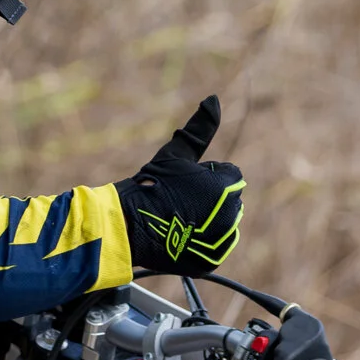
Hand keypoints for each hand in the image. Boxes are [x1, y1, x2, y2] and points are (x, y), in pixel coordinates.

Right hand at [114, 95, 243, 275]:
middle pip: (228, 200)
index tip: (183, 183)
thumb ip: (200, 128)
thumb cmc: (151, 185)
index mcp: (227, 186)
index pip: (229, 175)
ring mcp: (222, 241)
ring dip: (207, 220)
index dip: (205, 177)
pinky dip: (201, 243)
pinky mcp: (211, 261)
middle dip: (209, 199)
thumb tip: (214, 98)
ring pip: (222, 224)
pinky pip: (213, 247)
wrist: (128, 226)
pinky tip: (181, 236)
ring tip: (178, 218)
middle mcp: (231, 215)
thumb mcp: (176, 153)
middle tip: (179, 201)